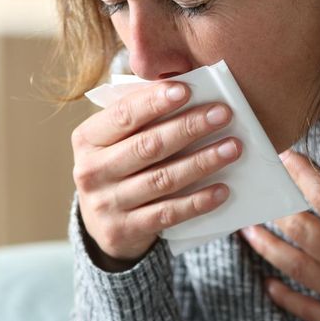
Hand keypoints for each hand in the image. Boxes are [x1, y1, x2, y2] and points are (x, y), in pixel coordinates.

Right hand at [71, 81, 241, 268]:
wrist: (100, 222)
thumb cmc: (118, 165)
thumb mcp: (116, 139)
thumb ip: (140, 116)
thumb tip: (185, 90)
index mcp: (87, 139)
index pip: (123, 115)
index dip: (154, 101)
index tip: (186, 90)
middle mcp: (90, 171)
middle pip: (148, 146)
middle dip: (189, 127)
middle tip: (223, 114)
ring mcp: (105, 204)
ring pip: (162, 179)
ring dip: (202, 162)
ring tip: (232, 148)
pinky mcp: (123, 231)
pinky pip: (168, 213)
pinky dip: (197, 201)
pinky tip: (222, 189)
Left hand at [240, 145, 319, 320]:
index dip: (304, 175)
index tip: (284, 157)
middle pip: (301, 229)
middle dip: (277, 207)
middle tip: (256, 190)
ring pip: (294, 264)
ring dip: (268, 246)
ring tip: (246, 231)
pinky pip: (306, 308)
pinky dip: (286, 297)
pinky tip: (268, 287)